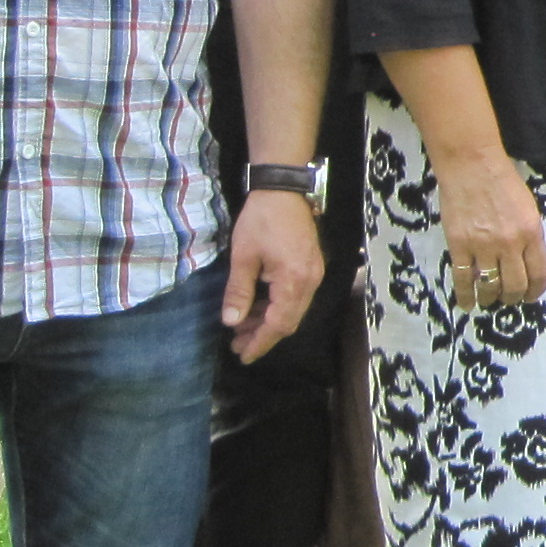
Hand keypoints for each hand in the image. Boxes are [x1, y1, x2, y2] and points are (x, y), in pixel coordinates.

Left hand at [221, 186, 324, 361]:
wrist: (284, 190)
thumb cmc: (260, 220)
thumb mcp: (243, 257)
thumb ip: (239, 291)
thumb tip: (231, 322)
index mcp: (294, 280)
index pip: (278, 323)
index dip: (260, 342)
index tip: (242, 356)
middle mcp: (310, 281)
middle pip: (290, 321)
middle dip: (263, 335)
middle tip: (237, 344)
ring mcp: (314, 274)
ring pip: (294, 310)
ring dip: (269, 321)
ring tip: (241, 327)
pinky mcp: (311, 267)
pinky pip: (296, 297)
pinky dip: (277, 307)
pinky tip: (258, 307)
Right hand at [436, 149, 545, 308]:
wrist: (472, 166)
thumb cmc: (503, 181)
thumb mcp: (528, 208)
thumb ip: (529, 236)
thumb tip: (527, 261)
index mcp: (531, 232)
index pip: (539, 273)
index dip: (536, 291)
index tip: (531, 297)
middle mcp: (510, 243)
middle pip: (516, 285)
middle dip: (514, 297)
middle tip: (509, 299)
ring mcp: (483, 246)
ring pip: (491, 286)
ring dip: (491, 298)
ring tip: (490, 300)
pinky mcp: (459, 246)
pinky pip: (463, 279)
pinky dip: (466, 296)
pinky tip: (467, 303)